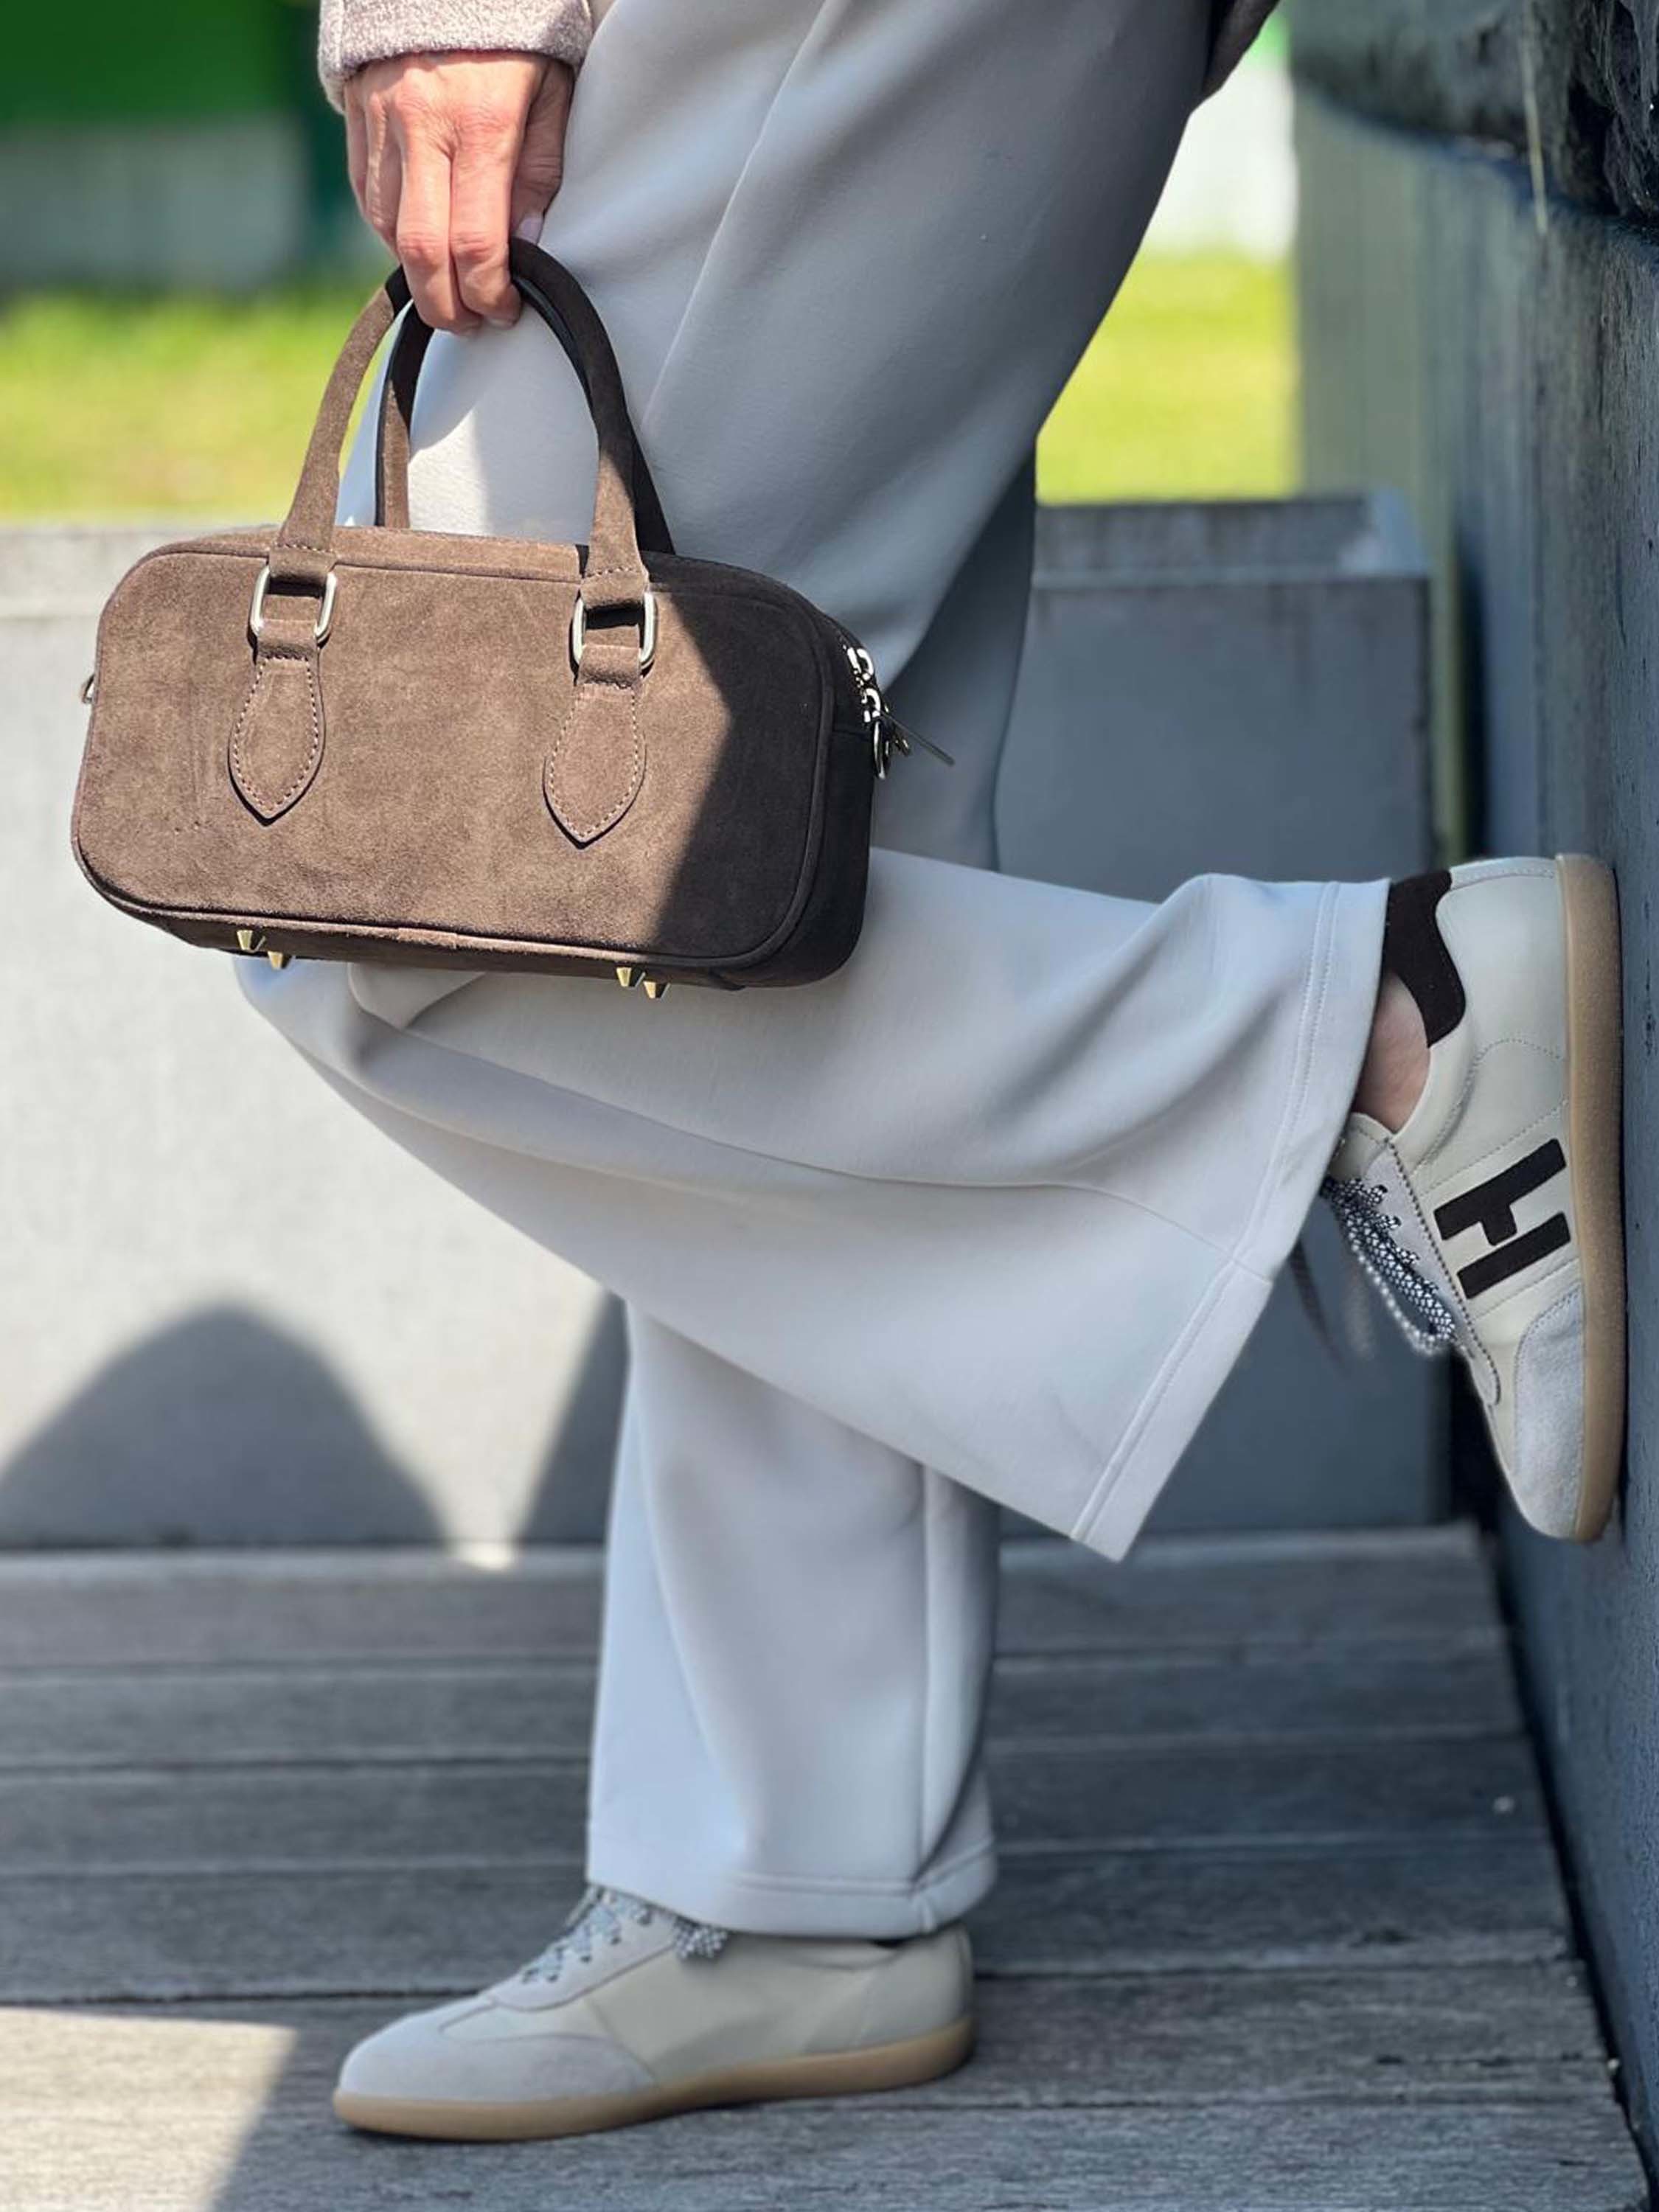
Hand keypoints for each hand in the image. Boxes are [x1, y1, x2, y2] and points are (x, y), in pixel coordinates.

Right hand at [344, 51, 573, 332]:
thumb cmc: (518, 35)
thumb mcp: (552, 93)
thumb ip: (540, 171)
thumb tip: (527, 245)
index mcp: (480, 123)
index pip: (475, 243)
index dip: (488, 293)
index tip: (505, 310)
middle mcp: (422, 124)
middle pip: (421, 250)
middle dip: (446, 304)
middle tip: (470, 323)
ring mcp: (381, 119)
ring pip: (386, 228)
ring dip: (417, 272)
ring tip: (448, 287)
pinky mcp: (356, 113)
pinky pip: (366, 194)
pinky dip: (390, 232)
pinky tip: (419, 243)